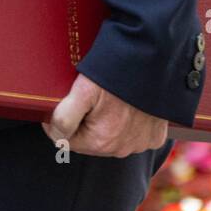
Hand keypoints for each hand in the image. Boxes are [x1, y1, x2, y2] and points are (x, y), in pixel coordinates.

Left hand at [41, 72, 167, 157]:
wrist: (153, 61)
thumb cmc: (116, 74)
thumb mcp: (83, 91)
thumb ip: (64, 118)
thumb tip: (55, 134)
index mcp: (99, 142)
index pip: (69, 140)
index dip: (63, 121)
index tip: (67, 101)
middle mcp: (121, 150)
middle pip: (92, 140)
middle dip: (87, 122)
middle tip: (92, 96)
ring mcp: (140, 144)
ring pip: (113, 138)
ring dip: (108, 124)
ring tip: (111, 98)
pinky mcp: (154, 136)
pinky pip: (135, 135)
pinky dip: (131, 124)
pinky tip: (130, 105)